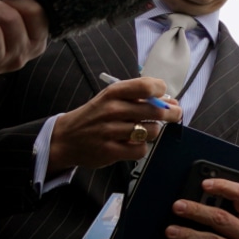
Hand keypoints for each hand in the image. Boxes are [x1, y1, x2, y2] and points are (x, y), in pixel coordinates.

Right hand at [47, 77, 182, 171]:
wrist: (65, 138)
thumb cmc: (96, 115)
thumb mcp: (112, 98)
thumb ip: (139, 97)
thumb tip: (171, 102)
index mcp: (114, 92)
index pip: (147, 86)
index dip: (162, 91)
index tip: (164, 97)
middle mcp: (112, 110)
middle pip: (155, 111)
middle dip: (171, 113)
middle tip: (173, 115)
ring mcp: (110, 131)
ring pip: (151, 131)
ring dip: (153, 132)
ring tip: (145, 130)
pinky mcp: (109, 151)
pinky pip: (141, 150)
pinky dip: (141, 148)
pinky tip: (133, 144)